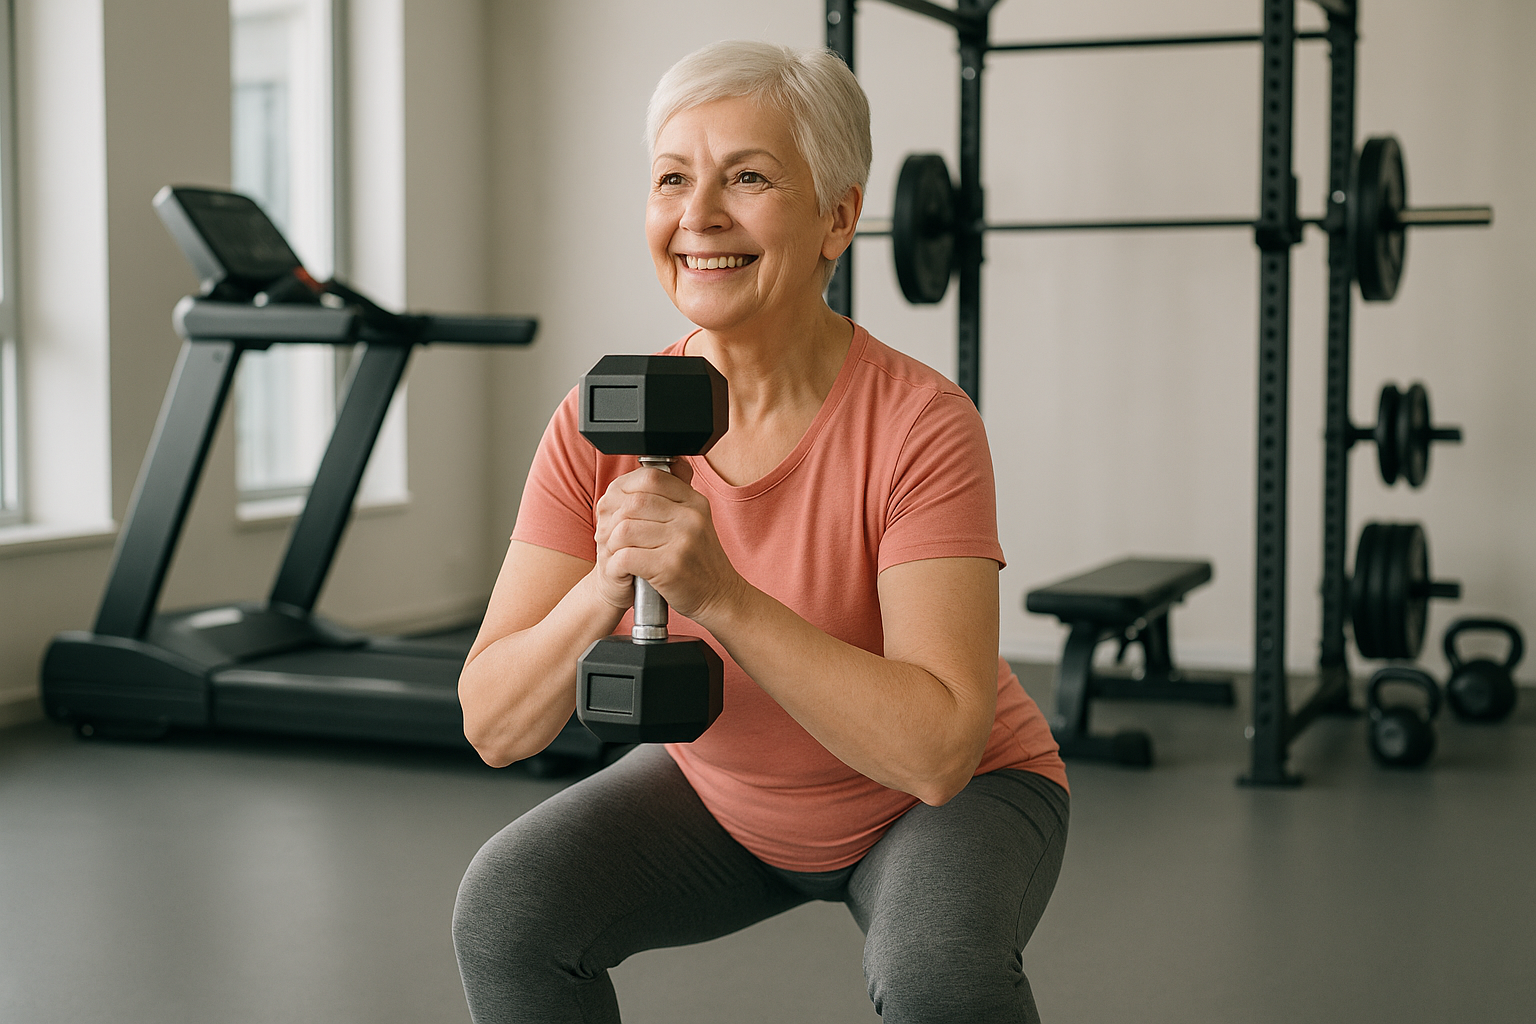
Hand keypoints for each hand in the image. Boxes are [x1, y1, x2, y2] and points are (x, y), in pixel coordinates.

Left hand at [592, 461, 741, 621]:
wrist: (720, 596)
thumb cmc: (699, 561)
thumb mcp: (697, 520)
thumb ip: (679, 494)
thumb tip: (668, 462)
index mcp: (694, 502)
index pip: (650, 478)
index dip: (624, 488)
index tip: (616, 505)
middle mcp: (691, 517)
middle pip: (633, 503)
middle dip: (612, 519)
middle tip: (607, 533)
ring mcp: (682, 542)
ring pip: (625, 530)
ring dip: (611, 543)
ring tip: (614, 552)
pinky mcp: (670, 567)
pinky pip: (626, 557)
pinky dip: (616, 565)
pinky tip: (621, 570)